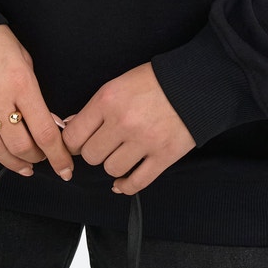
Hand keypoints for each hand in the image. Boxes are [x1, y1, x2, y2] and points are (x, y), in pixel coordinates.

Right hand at [0, 24, 74, 185]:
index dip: (58, 156)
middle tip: (42, 160)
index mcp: (20, 84)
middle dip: (36, 158)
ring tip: (24, 168)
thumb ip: (36, 94)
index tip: (66, 168)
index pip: (44, 131)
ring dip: (12, 164)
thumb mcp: (25, 60)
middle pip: (20, 145)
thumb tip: (50, 124)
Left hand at [60, 63, 195, 194]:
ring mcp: (144, 141)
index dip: (73, 143)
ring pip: (112, 170)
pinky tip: (122, 182)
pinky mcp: (163, 156)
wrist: (197, 83)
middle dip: (95, 152)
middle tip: (104, 145)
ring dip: (113, 165)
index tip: (78, 143)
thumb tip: (71, 125)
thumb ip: (95, 107)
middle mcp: (123, 122)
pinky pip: (137, 182)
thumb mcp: (119, 84)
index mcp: (108, 100)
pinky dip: (126, 186)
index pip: (74, 136)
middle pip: (91, 155)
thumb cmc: (157, 81)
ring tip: (121, 154)